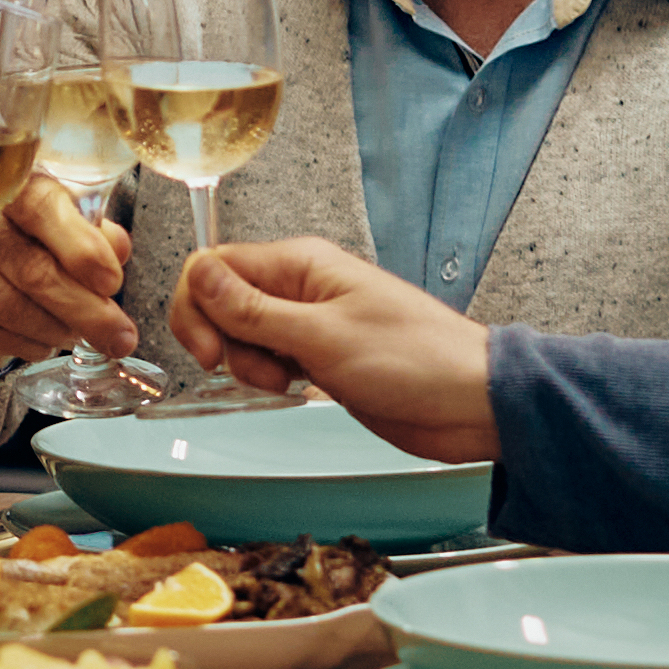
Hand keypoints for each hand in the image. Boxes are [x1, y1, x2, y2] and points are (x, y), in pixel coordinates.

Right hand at [0, 174, 131, 373]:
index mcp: (9, 190)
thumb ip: (91, 233)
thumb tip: (116, 247)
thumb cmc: (23, 248)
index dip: (80, 245)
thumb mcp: (62, 230)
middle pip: (33, 269)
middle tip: (118, 335)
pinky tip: (42, 340)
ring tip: (75, 332)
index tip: (110, 281)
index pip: (41, 207)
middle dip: (86, 310)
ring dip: (57, 329)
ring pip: (12, 307)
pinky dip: (28, 344)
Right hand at [172, 240, 492, 457]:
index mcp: (301, 265)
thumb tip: (200, 273)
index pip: (215, 266)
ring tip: (290, 382)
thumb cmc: (417, 360)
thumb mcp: (322, 336)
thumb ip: (253, 309)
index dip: (199, 307)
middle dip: (225, 343)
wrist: (469, 403)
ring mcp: (310, 324)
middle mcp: (301, 289)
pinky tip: (299, 388)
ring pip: (244, 336)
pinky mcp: (320, 357)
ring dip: (251, 366)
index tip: (210, 350)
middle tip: (258, 370)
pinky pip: (271, 360)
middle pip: (223, 303)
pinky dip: (272, 378)